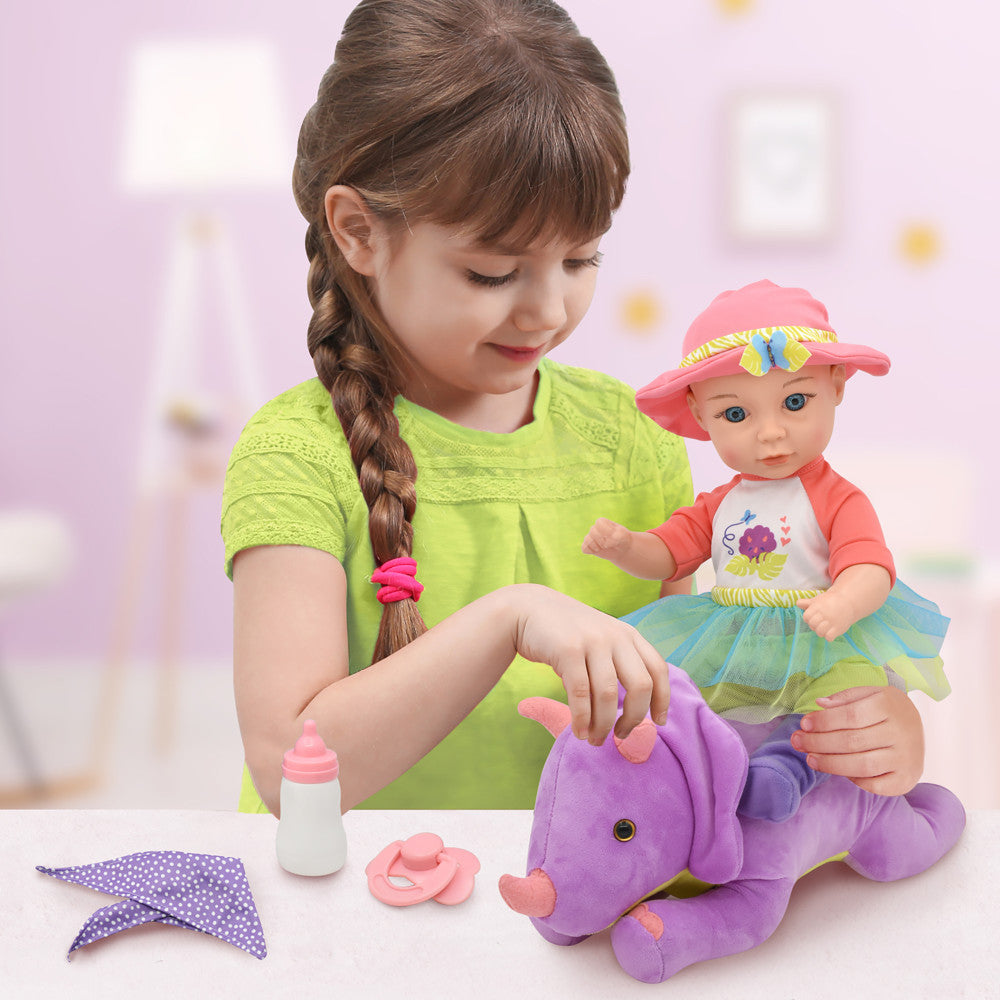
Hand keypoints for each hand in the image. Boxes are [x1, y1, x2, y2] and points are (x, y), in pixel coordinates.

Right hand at [511, 584, 668, 745]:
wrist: (526, 609)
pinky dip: (582, 719)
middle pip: (640, 686)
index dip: (663, 699)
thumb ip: (619, 660)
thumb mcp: (600, 638)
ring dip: (603, 725)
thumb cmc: (565, 632)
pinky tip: (579, 732)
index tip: (659, 723)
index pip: (658, 670)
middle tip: (622, 736)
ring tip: (595, 740)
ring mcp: (592, 641)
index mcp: (628, 634)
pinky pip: (580, 693)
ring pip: (608, 695)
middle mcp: (615, 636)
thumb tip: (636, 706)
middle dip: (634, 718)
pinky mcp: (568, 650)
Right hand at [582, 518, 632, 560]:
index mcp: (603, 522)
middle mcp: (595, 528)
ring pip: (587, 540)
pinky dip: (590, 551)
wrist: (622, 549)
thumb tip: (605, 544)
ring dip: (596, 546)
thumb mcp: (622, 535)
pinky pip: (584, 548)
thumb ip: (615, 536)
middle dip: (601, 539)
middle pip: (592, 531)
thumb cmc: (622, 539)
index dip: (605, 531)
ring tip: (603, 548)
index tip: (612, 536)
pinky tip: (598, 551)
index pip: (599, 523)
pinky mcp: (588, 546)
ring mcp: (591, 537)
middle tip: (608, 544)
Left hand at [790, 685, 923, 794]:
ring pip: (860, 765)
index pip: (851, 715)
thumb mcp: (870, 693)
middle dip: (818, 743)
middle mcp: (901, 733)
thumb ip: (845, 698)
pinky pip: (873, 785)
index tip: (803, 724)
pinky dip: (852, 779)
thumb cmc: (887, 709)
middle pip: (852, 742)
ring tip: (810, 758)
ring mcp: (905, 759)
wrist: (921, 730)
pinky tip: (838, 769)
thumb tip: (819, 704)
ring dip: (829, 763)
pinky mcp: (906, 780)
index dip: (824, 721)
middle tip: (797, 741)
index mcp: (890, 706)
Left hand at [796, 589, 857, 640]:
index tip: (813, 617)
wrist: (848, 602)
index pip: (806, 617)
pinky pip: (829, 637)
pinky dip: (828, 636)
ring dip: (821, 631)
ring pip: (819, 632)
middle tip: (820, 623)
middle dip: (814, 625)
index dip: (808, 618)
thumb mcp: (818, 600)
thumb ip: (807, 603)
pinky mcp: (838, 628)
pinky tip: (831, 631)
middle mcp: (824, 614)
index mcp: (817, 607)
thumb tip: (798, 604)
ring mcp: (831, 622)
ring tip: (825, 627)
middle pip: (812, 625)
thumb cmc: (830, 601)